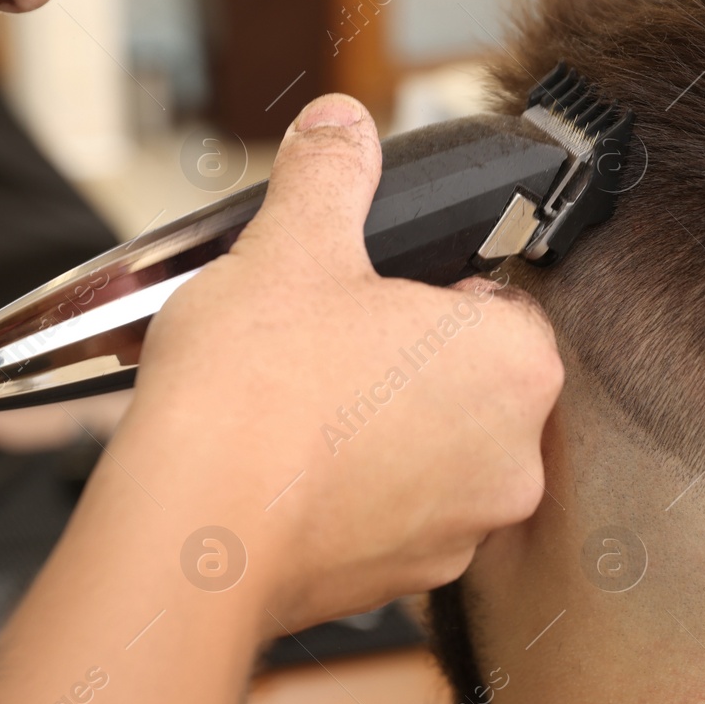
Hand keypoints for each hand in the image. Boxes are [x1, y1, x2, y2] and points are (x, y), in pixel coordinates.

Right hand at [116, 94, 563, 630]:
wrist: (191, 530)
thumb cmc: (252, 395)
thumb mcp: (291, 245)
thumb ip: (331, 173)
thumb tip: (342, 125)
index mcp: (512, 365)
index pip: (504, 304)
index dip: (435, 289)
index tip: (376, 294)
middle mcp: (510, 458)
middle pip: (470, 384)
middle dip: (406, 360)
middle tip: (328, 344)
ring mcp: (461, 530)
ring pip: (433, 455)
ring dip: (382, 430)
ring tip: (298, 406)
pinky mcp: (406, 578)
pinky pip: (392, 517)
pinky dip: (353, 494)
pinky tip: (289, 468)